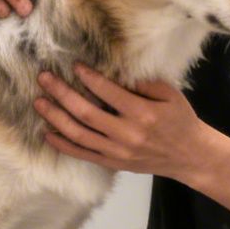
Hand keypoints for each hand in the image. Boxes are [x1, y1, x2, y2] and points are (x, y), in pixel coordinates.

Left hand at [34, 65, 212, 178]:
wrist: (190, 156)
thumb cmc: (180, 121)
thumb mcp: (170, 96)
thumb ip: (144, 83)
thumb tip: (116, 72)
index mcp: (142, 114)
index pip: (108, 93)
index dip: (88, 78)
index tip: (74, 65)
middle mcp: (127, 134)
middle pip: (85, 113)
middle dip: (61, 94)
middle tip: (44, 78)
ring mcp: (117, 151)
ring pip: (78, 134)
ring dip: (55, 117)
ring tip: (39, 102)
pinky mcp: (113, 163)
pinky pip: (82, 154)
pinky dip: (63, 144)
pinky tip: (47, 132)